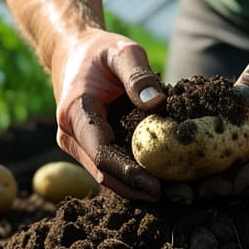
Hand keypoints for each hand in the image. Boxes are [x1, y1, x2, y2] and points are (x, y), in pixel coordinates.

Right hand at [51, 28, 165, 200]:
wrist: (73, 52)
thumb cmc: (99, 51)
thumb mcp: (122, 52)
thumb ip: (138, 75)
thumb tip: (156, 104)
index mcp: (75, 112)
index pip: (102, 154)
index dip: (130, 174)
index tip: (158, 187)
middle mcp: (70, 135)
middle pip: (104, 173)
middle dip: (139, 189)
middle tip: (178, 196)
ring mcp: (77, 144)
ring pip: (107, 175)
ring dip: (138, 188)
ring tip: (177, 194)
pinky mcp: (88, 147)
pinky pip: (111, 166)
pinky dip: (135, 176)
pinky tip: (165, 181)